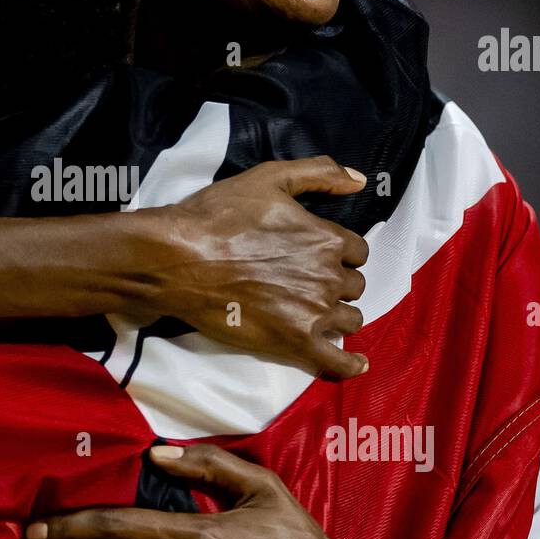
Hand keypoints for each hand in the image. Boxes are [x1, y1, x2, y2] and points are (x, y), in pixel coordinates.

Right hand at [153, 156, 369, 377]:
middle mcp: (328, 276)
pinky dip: (351, 365)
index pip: (357, 252)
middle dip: (337, 283)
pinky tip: (357, 364)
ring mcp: (313, 312)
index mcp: (326, 239)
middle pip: (354, 285)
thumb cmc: (219, 215)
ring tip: (318, 314)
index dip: (341, 253)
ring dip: (339, 315)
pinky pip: (337, 361)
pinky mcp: (294, 342)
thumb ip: (319, 173)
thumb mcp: (269, 178)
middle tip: (308, 281)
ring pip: (349, 319)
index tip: (320, 255)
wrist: (179, 259)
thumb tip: (360, 181)